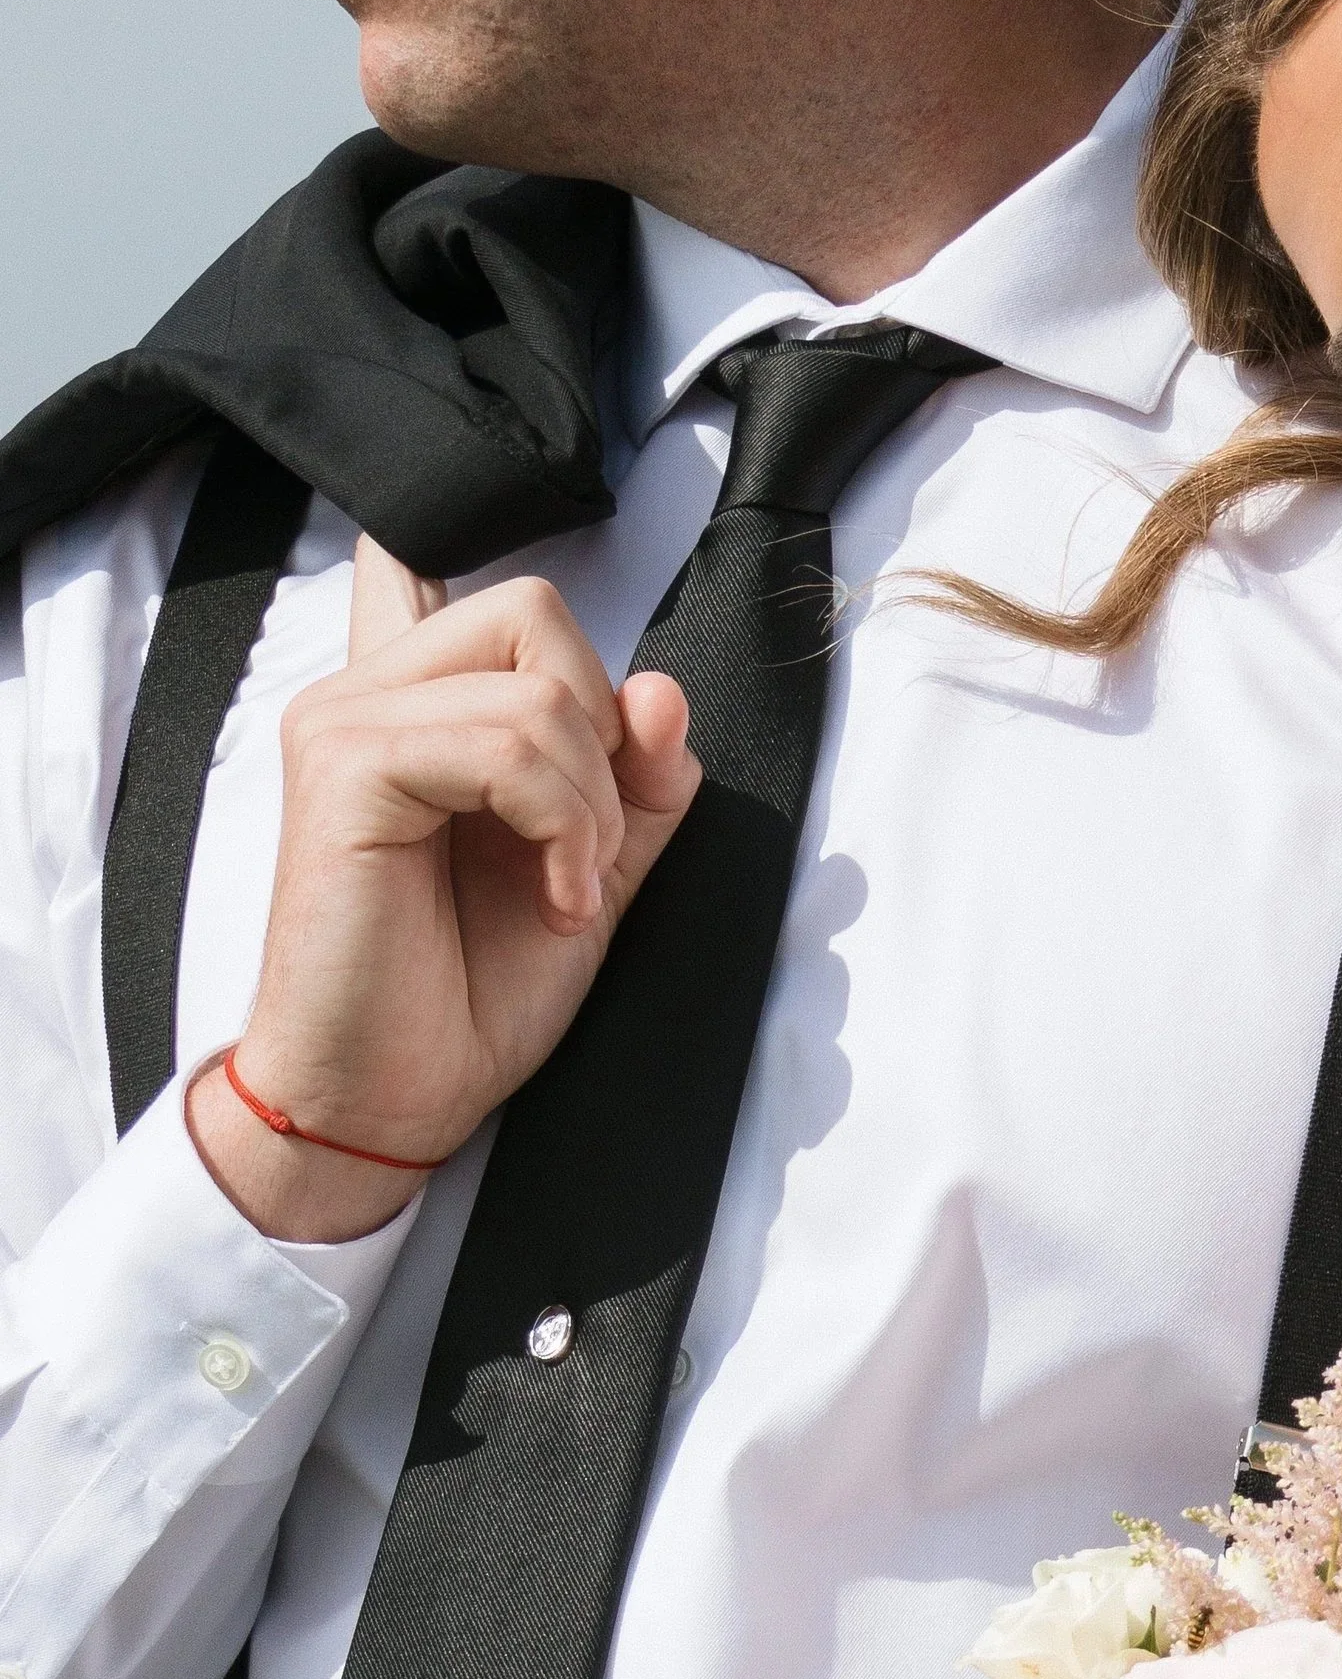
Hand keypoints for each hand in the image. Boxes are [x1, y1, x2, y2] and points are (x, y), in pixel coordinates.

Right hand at [187, 538, 700, 1239]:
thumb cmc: (474, 989)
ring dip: (590, 801)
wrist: (401, 1094)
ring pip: (537, 685)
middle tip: (584, 844)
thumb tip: (659, 692)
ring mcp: (346, 720)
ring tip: (563, 885)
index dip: (557, 645)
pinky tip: (552, 896)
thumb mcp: (595, 865)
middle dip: (599, 734)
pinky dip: (560, 821)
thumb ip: (638, 778)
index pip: (455, 584)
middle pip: (534, 611)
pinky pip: (504, 741)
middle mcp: (373, 692)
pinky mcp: (344, 765)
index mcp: (424, 705)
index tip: (604, 738)